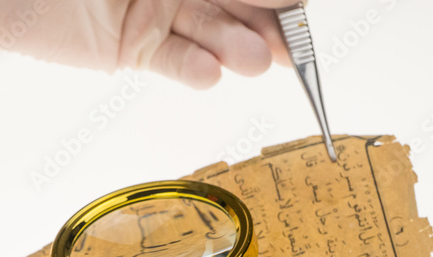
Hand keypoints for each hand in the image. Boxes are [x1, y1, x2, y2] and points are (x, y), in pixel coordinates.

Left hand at [0, 0, 292, 87]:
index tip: (297, 5)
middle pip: (238, 2)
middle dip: (271, 21)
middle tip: (293, 43)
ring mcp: (158, 14)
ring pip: (211, 32)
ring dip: (237, 46)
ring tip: (257, 61)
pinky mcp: (134, 48)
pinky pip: (173, 59)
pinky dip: (193, 68)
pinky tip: (212, 73)